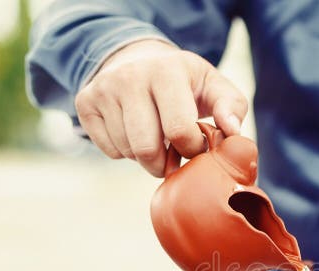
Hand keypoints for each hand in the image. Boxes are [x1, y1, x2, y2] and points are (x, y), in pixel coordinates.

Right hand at [75, 40, 247, 176]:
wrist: (139, 59)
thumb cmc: (185, 82)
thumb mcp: (214, 86)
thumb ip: (232, 108)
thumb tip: (232, 132)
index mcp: (166, 71)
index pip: (179, 130)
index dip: (192, 149)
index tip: (197, 144)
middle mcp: (130, 77)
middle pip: (147, 148)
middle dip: (166, 164)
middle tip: (176, 156)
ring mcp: (103, 89)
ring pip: (128, 152)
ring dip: (148, 158)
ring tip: (158, 140)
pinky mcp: (85, 104)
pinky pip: (109, 151)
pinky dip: (127, 153)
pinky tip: (136, 134)